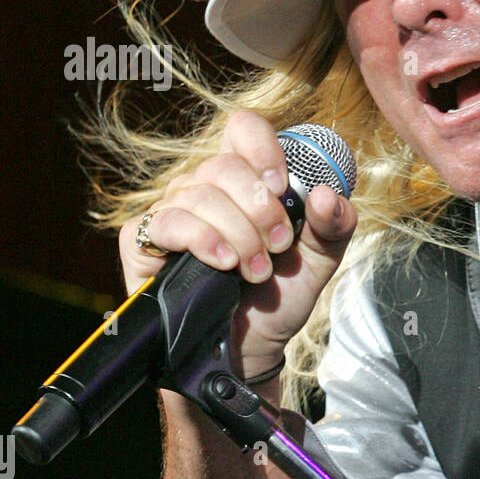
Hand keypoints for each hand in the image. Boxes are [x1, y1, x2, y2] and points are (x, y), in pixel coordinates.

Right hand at [117, 110, 356, 378]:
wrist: (249, 349)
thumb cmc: (279, 297)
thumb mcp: (320, 259)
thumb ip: (334, 224)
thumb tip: (328, 195)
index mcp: (245, 179)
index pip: (242, 129)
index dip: (262, 147)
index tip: (282, 186)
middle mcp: (204, 187)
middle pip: (225, 165)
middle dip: (260, 209)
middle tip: (278, 246)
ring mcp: (172, 210)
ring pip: (200, 194)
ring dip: (239, 235)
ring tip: (257, 272)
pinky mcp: (144, 240)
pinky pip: (169, 221)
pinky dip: (203, 240)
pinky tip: (224, 263)